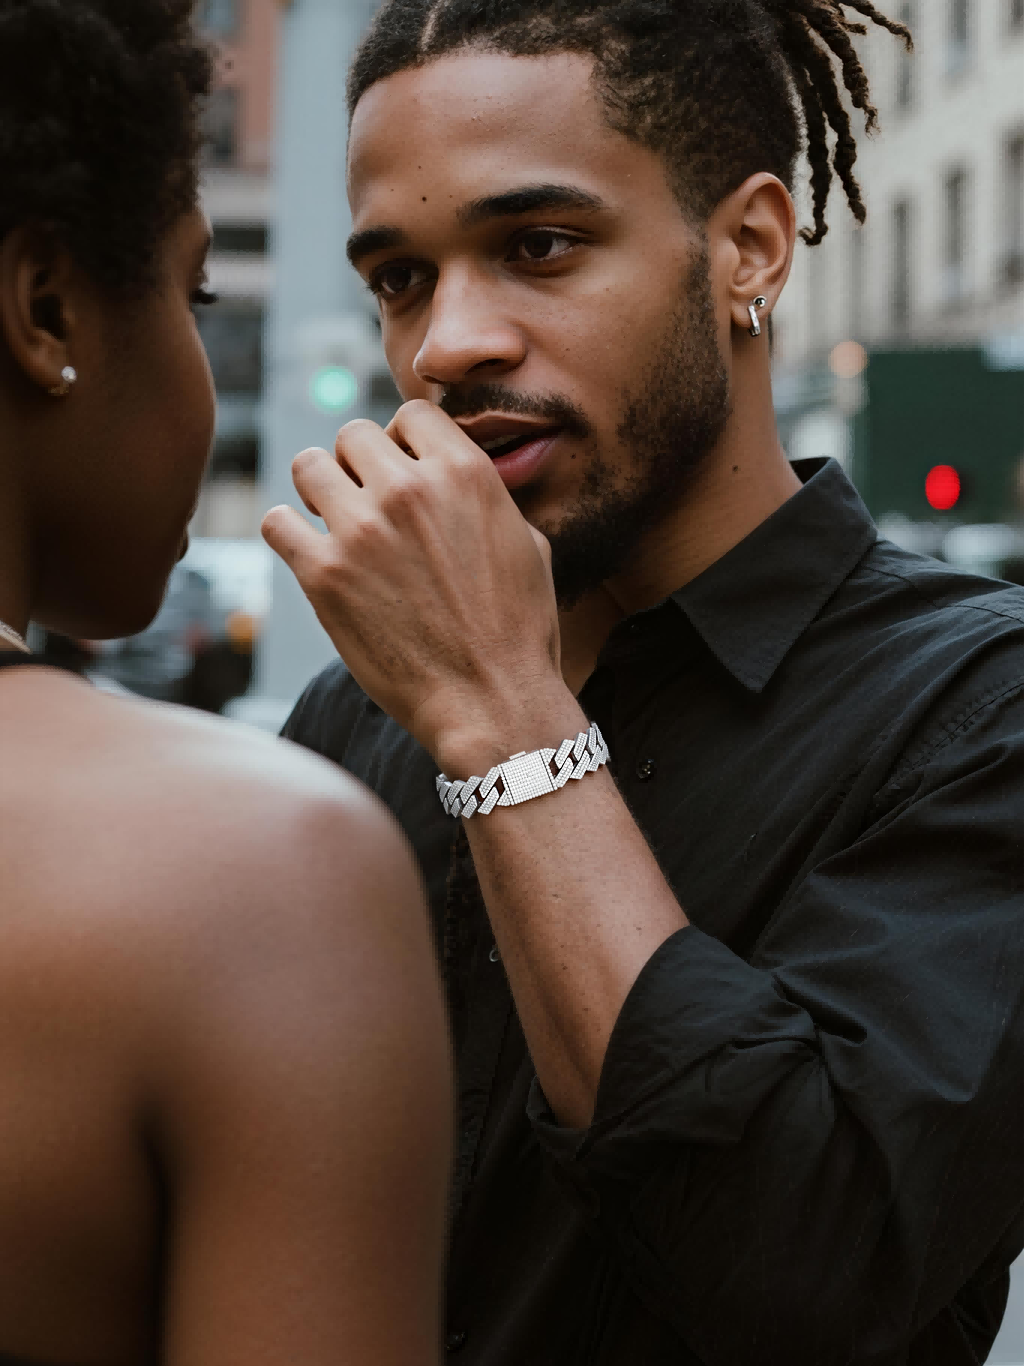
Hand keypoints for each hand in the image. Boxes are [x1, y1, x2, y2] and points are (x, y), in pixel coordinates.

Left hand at [262, 401, 570, 763]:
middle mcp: (408, 489)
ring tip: (332, 521)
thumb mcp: (526, 543)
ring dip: (318, 490)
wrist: (491, 702)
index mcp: (464, 472)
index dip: (405, 441)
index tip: (404, 472)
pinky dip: (289, 533)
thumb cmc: (519, 630)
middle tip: (366, 502)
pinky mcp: (324, 575)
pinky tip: (309, 552)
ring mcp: (361, 530)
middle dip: (358, 464)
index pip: (412, 414)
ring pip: (307, 466)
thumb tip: (453, 478)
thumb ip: (483, 497)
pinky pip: (277, 522)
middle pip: (353, 434)